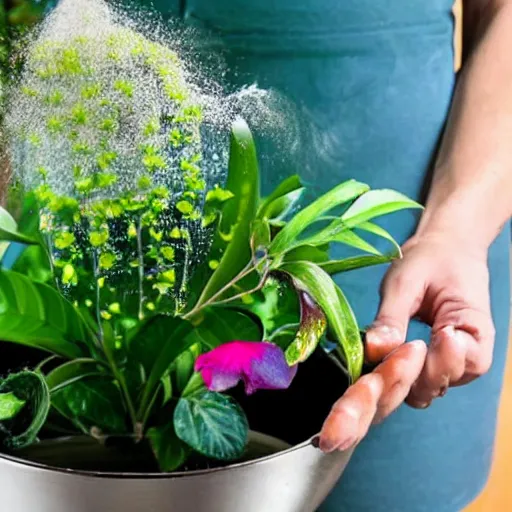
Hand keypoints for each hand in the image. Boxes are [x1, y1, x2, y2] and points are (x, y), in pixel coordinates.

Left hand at [319, 232, 494, 451]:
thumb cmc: (429, 260)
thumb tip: (373, 350)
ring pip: (424, 389)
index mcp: (474, 331)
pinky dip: (398, 374)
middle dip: (406, 372)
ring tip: (377, 351)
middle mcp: (470, 356)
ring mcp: (452, 365)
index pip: (458, 363)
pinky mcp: (435, 364)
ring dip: (398, 377)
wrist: (444, 250)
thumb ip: (391, 317)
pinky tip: (380, 357)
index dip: (430, 359)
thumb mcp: (405, 282)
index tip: (409, 341)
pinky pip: (416, 381)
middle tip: (379, 348)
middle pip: (438, 384)